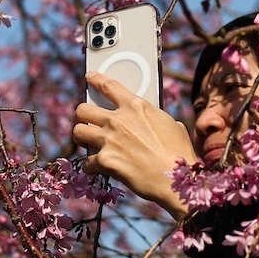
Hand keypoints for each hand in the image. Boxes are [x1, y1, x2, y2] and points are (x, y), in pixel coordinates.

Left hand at [72, 72, 197, 219]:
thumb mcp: (170, 124)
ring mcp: (109, 140)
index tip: (89, 77)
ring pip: (78, 131)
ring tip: (85, 142)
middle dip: (80, 115)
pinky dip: (90, 166)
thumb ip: (153, 117)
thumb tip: (150, 119)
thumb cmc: (179, 152)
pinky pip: (87, 161)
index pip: (108, 86)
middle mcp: (118, 120)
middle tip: (84, 121)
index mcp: (135, 106)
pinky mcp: (105, 160)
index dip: (95, 79)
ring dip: (80, 137)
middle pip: (82, 109)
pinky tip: (94, 168)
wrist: (176, 180)